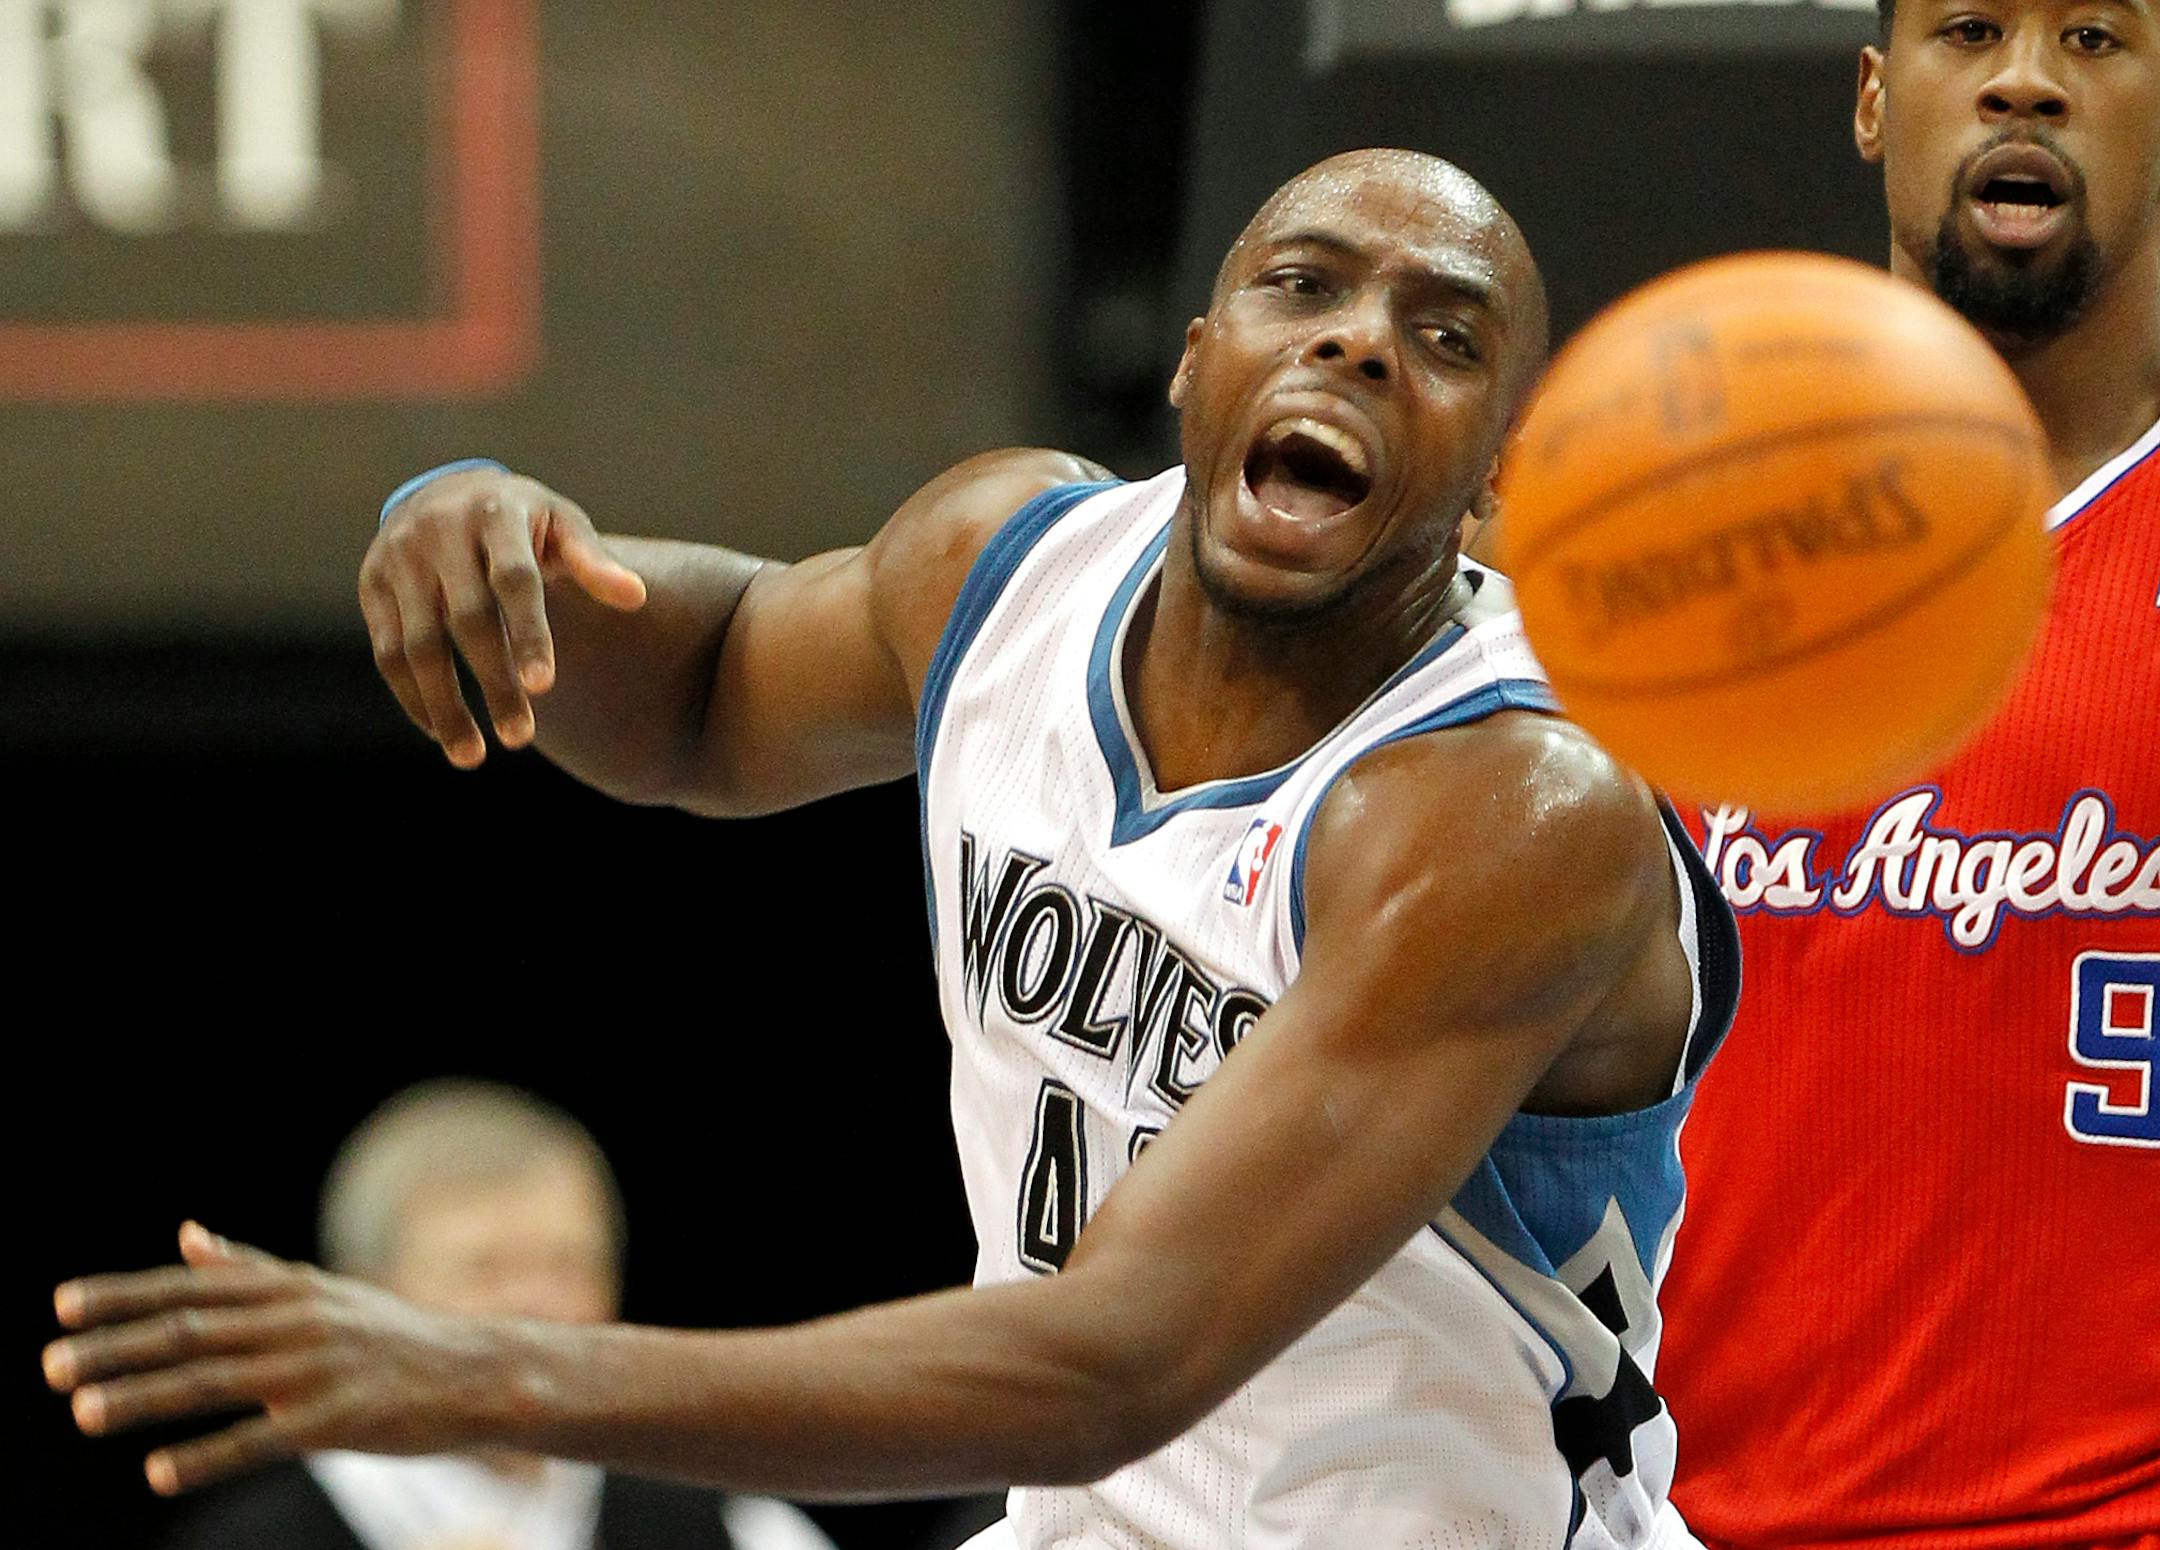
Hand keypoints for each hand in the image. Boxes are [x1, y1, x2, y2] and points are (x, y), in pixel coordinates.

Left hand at [44, 1224, 499, 1494]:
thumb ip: (250, 1268)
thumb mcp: (320, 1290)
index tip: (64, 1306)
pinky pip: (259, 1440)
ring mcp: (315, 1368)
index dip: (125, 1294)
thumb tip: (186, 1234)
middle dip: (116, 1347)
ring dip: (143, 1397)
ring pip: (213, 1381)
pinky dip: (206, 1456)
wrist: (474, 1371)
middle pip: (191, 1331)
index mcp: (287, 1288)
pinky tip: (158, 1472)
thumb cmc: (388, 1335)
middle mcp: (296, 1320)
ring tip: (83, 1413)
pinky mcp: (334, 1419)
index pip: (191, 1287)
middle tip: (53, 1366)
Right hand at [360, 468, 648, 767]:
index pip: (513, 580)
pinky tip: (440, 732)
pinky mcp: (371, 584)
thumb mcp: (562, 525)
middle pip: (466, 619)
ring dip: (443, 705)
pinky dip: (412, 697)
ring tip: (472, 757)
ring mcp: (397, 559)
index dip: (530, 634)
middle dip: (493, 682)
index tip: (545, 688)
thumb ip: (594, 563)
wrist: (442, 489)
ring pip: (416, 645)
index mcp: (495, 513)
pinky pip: (387, 651)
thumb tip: (637, 598)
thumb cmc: (522, 521)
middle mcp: (438, 532)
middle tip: (520, 739)